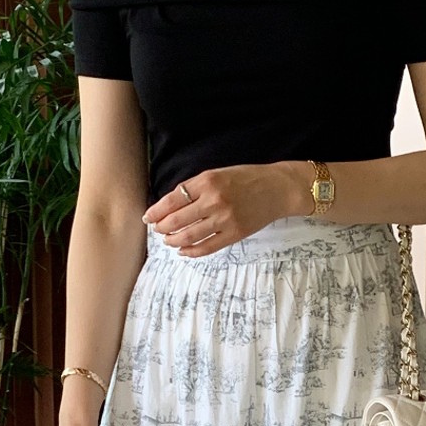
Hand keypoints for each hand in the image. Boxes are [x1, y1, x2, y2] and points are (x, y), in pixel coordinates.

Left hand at [142, 161, 309, 256]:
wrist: (277, 188)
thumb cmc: (246, 178)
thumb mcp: (218, 174)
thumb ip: (195, 188)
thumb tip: (170, 205)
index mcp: (207, 182)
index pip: (172, 200)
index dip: (156, 211)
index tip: (148, 217)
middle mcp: (214, 201)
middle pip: (176, 220)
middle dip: (161, 228)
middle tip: (157, 230)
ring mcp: (224, 219)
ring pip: (189, 236)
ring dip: (173, 241)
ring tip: (168, 241)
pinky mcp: (234, 234)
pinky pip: (207, 247)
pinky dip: (191, 251)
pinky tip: (183, 251)